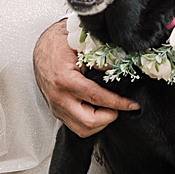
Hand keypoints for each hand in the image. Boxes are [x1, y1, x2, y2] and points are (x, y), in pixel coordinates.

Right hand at [33, 17, 139, 136]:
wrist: (42, 47)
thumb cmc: (58, 44)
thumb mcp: (81, 46)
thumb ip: (100, 59)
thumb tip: (117, 70)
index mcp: (65, 80)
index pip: (97, 98)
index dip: (119, 103)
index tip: (132, 105)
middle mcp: (58, 97)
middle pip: (90, 122)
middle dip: (109, 116)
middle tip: (118, 106)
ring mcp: (56, 106)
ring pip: (82, 129)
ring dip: (99, 122)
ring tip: (107, 108)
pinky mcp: (56, 110)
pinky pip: (75, 125)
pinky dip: (89, 122)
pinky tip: (96, 109)